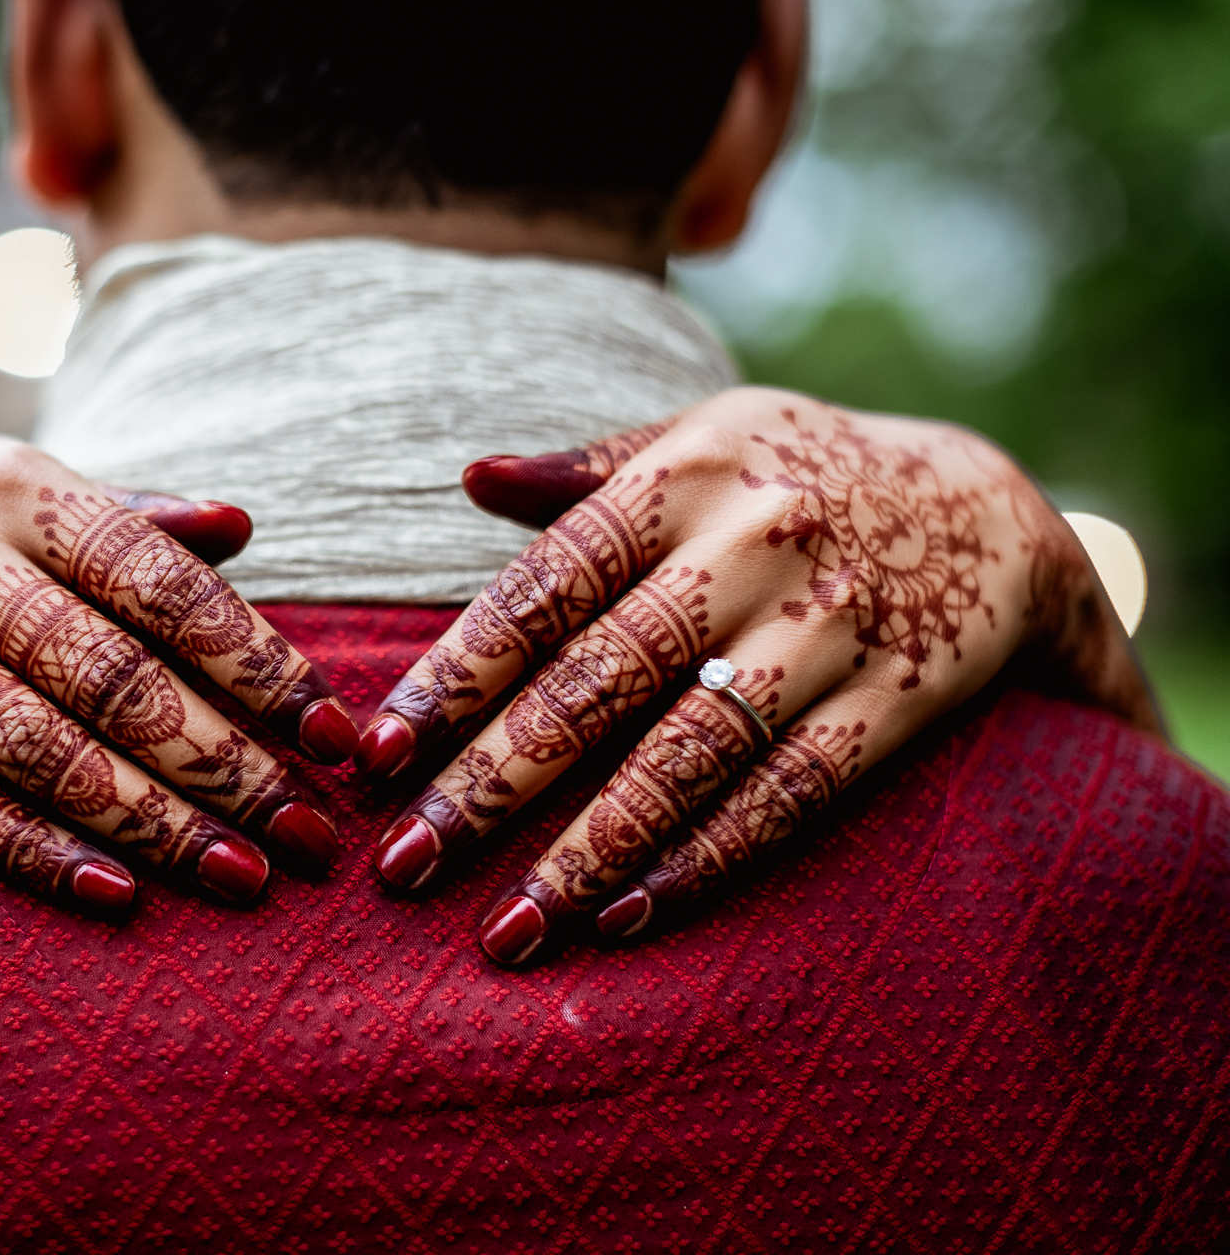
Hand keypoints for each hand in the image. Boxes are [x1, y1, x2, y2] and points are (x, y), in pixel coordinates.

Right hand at [0, 436, 357, 916]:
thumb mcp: (34, 508)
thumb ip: (139, 522)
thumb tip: (244, 525)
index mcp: (13, 485)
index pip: (161, 583)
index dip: (257, 665)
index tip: (336, 740)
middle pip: (110, 675)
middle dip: (223, 763)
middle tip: (307, 834)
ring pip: (36, 745)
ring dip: (148, 821)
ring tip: (237, 874)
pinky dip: (33, 850)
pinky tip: (116, 894)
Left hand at [354, 388, 1156, 964]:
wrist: (992, 512)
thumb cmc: (799, 475)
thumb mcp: (701, 440)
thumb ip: (583, 472)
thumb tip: (465, 479)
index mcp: (683, 477)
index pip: (544, 586)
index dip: (456, 673)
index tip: (377, 753)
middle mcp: (752, 546)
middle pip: (600, 679)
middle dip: (493, 782)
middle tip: (405, 865)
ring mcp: (829, 627)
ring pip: (690, 753)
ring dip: (590, 849)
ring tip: (507, 928)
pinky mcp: (897, 699)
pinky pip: (790, 793)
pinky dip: (706, 859)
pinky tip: (625, 916)